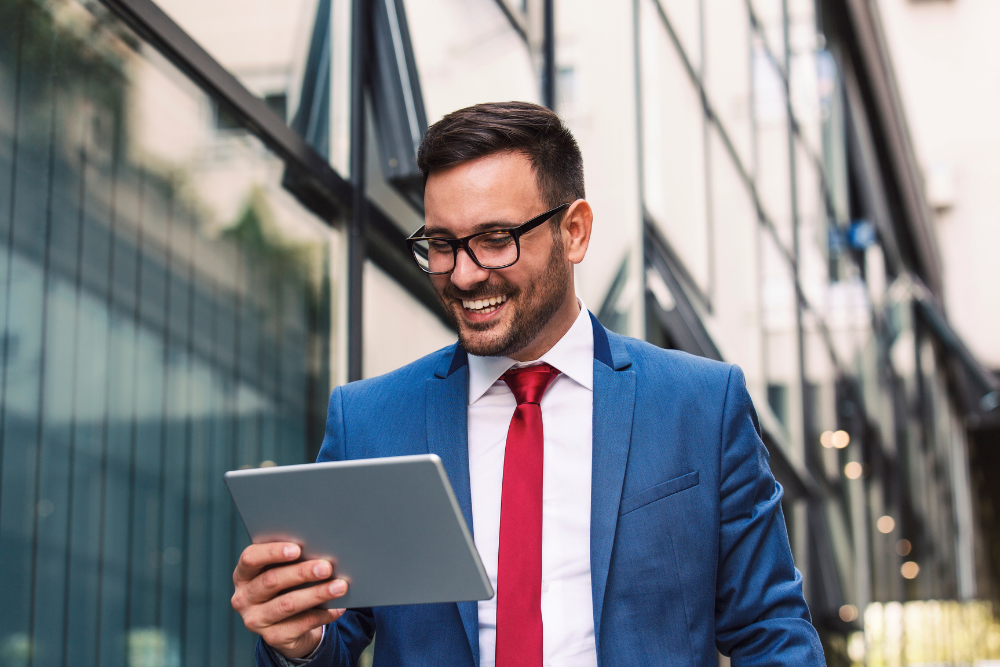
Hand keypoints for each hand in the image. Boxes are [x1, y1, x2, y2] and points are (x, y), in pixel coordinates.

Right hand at [232, 542, 349, 659]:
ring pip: (287, 604)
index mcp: (243, 575)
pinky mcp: (272, 638)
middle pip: (271, 581)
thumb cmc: (287, 588)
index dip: (272, 552)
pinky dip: (323, 614)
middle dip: (301, 572)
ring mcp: (256, 620)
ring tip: (339, 586)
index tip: (297, 549)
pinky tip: (338, 607)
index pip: (250, 558)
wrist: (287, 627)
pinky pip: (301, 624)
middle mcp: (244, 598)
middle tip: (326, 567)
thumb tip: (321, 552)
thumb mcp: (283, 573)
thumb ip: (293, 562)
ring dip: (317, 593)